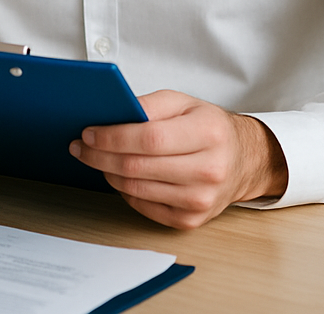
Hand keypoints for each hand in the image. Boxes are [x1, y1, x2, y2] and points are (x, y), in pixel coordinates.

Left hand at [69, 90, 287, 228]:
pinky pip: (144, 207)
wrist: (243, 160)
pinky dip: (124, 190)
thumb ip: (149, 105)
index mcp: (208, 133)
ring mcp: (201, 200)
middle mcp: (208, 170)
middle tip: (80, 146)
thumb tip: (112, 115)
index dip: (113, 137)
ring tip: (94, 158)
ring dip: (107, 173)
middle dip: (100, 156)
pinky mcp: (191, 221)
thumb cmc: (208, 127)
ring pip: (137, 189)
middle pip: (139, 166)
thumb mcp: (183, 102)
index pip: (149, 138)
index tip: (89, 133)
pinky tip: (117, 175)